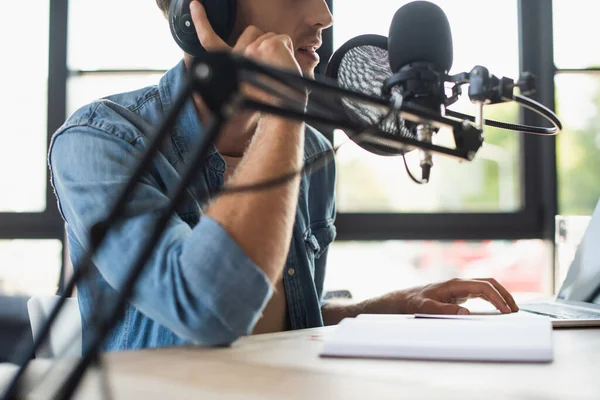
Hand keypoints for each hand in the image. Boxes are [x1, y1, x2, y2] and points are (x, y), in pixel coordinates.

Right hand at [190, 1, 304, 105]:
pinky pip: (283, 38)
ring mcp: (251, 50)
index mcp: (227, 63)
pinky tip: (287, 62)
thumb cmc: (264, 100)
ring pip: (268, 34)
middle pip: (251, 31)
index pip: (209, 41)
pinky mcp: (267, 47)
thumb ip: (241, 66)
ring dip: (277, 47)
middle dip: (263, 40)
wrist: (277, 110)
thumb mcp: (246, 83)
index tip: (194, 4)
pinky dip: (289, 48)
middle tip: (269, 62)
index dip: (201, 22)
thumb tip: (249, 56)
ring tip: (278, 68)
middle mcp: (236, 55)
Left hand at [366, 278, 519, 314]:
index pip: (483, 287)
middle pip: (489, 283)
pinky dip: (492, 298)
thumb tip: (466, 313)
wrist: (403, 299)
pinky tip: (497, 308)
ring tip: (511, 310)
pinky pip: (480, 293)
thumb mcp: (426, 308)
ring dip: (500, 295)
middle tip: (515, 310)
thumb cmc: (413, 302)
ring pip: (486, 286)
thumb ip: (444, 310)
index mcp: (454, 284)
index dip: (497, 298)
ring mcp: (459, 287)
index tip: (506, 311)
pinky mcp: (458, 293)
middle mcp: (459, 283)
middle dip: (504, 294)